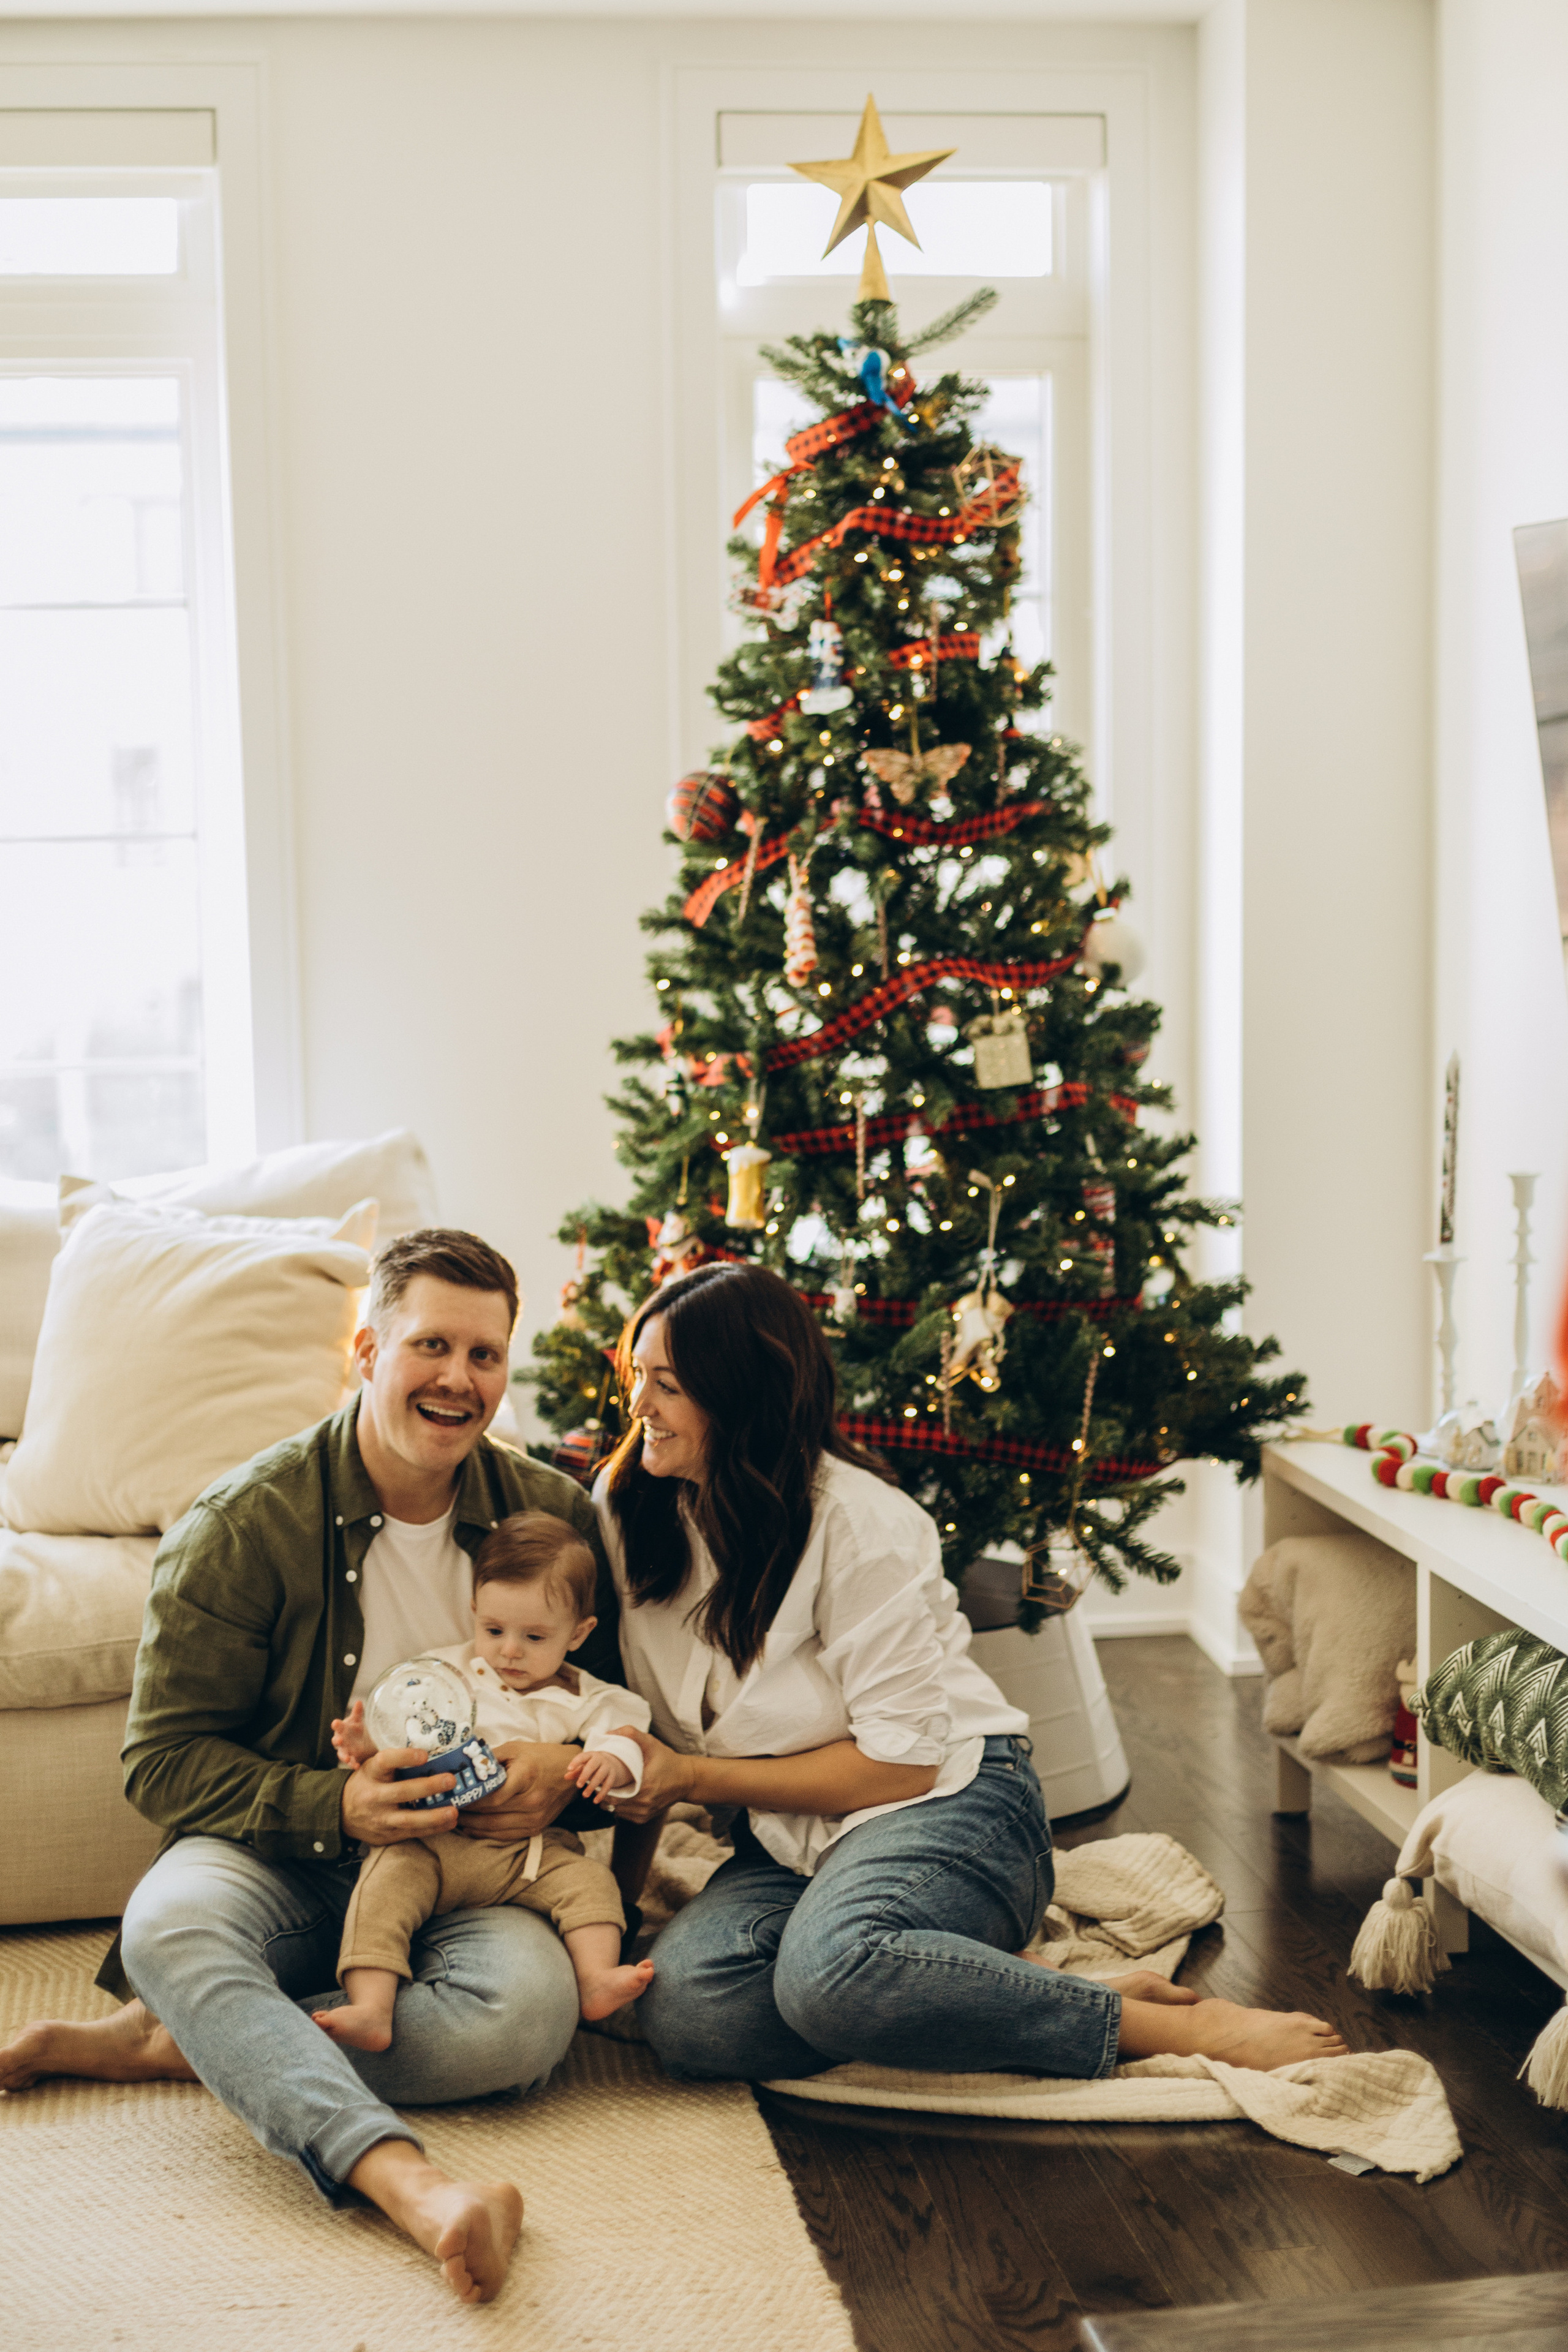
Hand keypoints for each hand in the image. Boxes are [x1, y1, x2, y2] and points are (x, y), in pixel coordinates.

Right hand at [331, 1700, 375, 1768]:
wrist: (360, 1742)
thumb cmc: (355, 1729)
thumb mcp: (357, 1720)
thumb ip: (357, 1712)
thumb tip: (359, 1701)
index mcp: (342, 1730)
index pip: (338, 1727)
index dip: (336, 1725)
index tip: (335, 1722)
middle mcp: (341, 1741)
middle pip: (336, 1741)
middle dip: (337, 1741)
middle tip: (339, 1740)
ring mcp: (344, 1750)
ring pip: (342, 1754)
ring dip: (344, 1756)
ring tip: (348, 1759)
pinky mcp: (350, 1759)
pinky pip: (350, 1762)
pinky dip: (353, 1764)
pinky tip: (357, 1766)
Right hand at [340, 1746, 457, 1844]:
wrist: (341, 1813)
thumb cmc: (366, 1783)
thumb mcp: (372, 1768)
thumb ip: (395, 1763)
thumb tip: (433, 1755)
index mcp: (370, 1773)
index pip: (385, 1761)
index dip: (404, 1757)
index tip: (424, 1755)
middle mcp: (374, 1796)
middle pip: (401, 1792)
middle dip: (428, 1787)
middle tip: (451, 1780)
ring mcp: (380, 1818)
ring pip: (408, 1819)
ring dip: (434, 1816)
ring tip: (454, 1811)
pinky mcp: (386, 1835)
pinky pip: (412, 1833)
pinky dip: (433, 1828)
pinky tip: (449, 1822)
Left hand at [454, 1742, 581, 1842]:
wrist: (572, 1775)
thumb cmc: (541, 1757)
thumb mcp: (515, 1749)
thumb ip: (490, 1758)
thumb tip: (465, 1766)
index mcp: (526, 1777)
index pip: (491, 1796)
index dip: (470, 1800)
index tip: (453, 1797)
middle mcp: (532, 1801)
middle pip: (490, 1814)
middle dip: (466, 1813)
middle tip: (447, 1808)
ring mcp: (535, 1818)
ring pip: (495, 1828)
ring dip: (472, 1826)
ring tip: (455, 1818)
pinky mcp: (536, 1828)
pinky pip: (506, 1836)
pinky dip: (486, 1834)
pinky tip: (472, 1828)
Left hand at [565, 1748, 634, 1800]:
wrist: (610, 1762)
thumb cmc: (592, 1765)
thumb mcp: (584, 1766)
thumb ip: (575, 1771)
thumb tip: (565, 1777)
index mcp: (590, 1755)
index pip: (582, 1757)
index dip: (575, 1762)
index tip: (569, 1769)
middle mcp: (600, 1759)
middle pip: (592, 1766)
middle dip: (585, 1776)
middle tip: (578, 1786)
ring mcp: (607, 1767)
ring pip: (600, 1776)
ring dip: (592, 1786)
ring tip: (584, 1795)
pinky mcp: (612, 1776)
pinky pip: (608, 1785)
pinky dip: (602, 1794)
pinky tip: (595, 1801)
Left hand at [581, 1728, 696, 1823]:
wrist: (687, 1779)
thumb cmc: (668, 1760)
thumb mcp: (652, 1744)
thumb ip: (632, 1734)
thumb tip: (610, 1732)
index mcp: (645, 1786)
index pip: (613, 1794)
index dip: (602, 1785)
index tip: (599, 1776)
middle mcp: (644, 1803)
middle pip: (613, 1803)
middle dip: (604, 1793)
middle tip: (600, 1781)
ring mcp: (644, 1813)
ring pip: (617, 1811)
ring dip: (611, 1801)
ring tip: (608, 1787)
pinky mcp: (645, 1818)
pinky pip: (625, 1815)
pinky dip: (619, 1807)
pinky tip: (620, 1795)